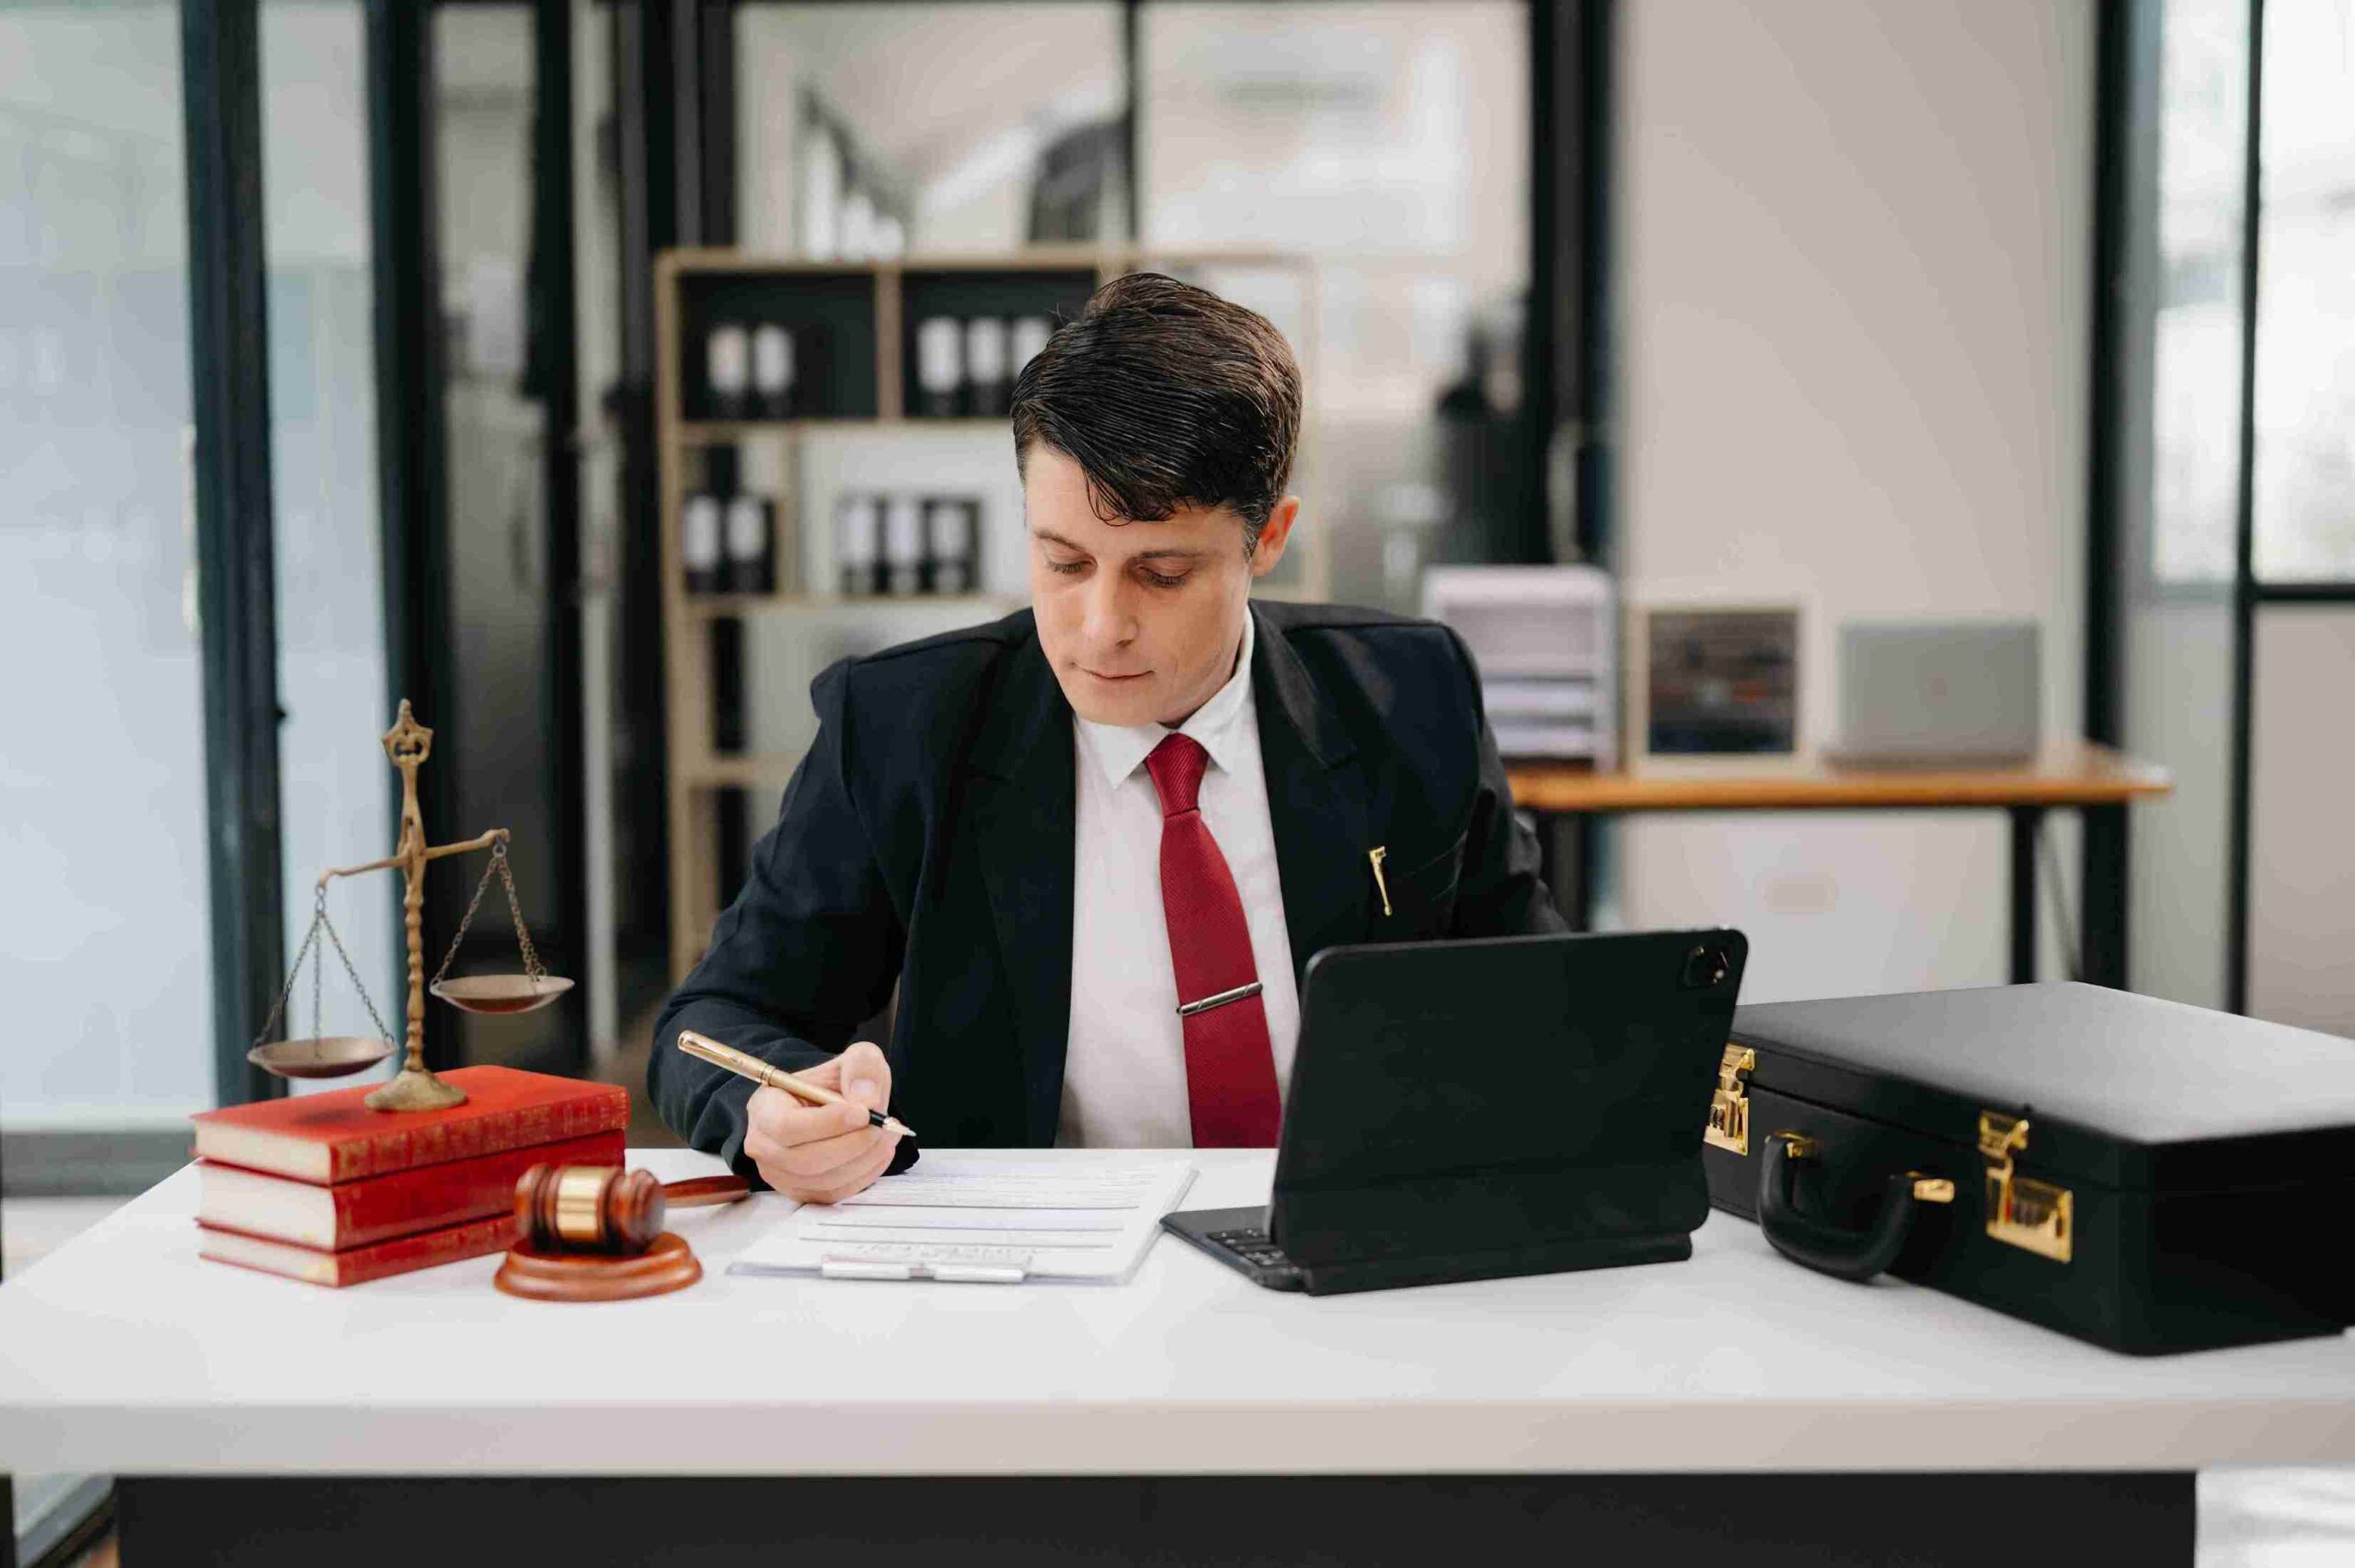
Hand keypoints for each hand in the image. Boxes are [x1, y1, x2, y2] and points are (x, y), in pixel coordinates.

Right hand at [741, 1040, 900, 1203]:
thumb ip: (861, 1066)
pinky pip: (836, 1192)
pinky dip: (865, 1174)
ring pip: (825, 1180)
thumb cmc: (830, 1085)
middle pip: (807, 1160)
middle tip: (884, 1126)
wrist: (827, 1108)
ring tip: (887, 1135)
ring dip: (865, 1159)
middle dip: (854, 1144)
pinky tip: (879, 1151)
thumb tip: (867, 1099)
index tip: (864, 1113)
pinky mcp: (803, 1193)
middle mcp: (765, 1146)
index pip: (788, 1126)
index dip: (829, 1123)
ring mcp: (782, 1175)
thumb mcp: (850, 1060)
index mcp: (764, 1108)